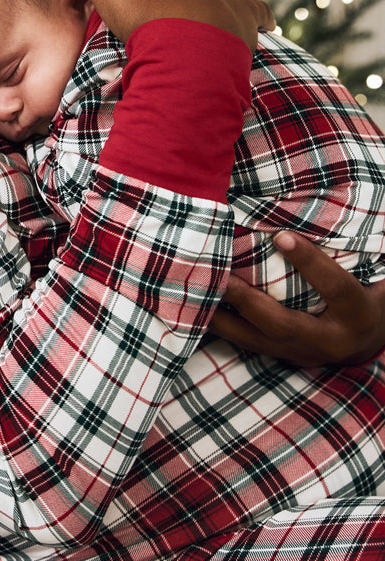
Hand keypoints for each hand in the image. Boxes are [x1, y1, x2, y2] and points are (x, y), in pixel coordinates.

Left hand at [211, 232, 384, 365]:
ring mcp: (302, 354)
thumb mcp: (370, 275)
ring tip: (194, 293)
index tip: (281, 236)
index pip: (335, 288)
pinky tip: (194, 309)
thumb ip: (347, 249)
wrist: (367, 341)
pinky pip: (246, 344)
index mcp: (358, 315)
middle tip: (219, 273)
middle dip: (247, 300)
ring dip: (222, 318)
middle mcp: (329, 342)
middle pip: (282, 324)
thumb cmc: (367, 293)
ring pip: (256, 340)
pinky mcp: (282, 357)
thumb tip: (337, 202)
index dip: (310, 262)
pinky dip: (220, 326)